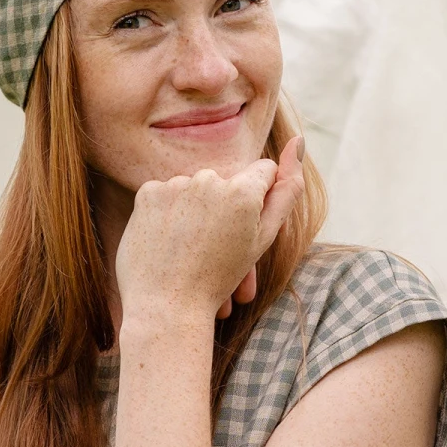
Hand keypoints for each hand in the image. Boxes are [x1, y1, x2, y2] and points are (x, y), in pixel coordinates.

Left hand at [116, 134, 305, 326]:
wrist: (166, 306)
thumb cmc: (218, 278)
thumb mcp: (262, 239)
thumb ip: (286, 190)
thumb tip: (298, 140)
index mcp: (243, 192)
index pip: (262, 172)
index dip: (258, 199)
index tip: (244, 225)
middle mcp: (209, 179)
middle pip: (226, 181)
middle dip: (224, 207)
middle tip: (215, 248)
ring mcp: (175, 184)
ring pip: (194, 188)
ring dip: (195, 210)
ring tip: (191, 247)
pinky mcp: (147, 192)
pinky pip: (166, 193)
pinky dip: (168, 213)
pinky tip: (168, 240)